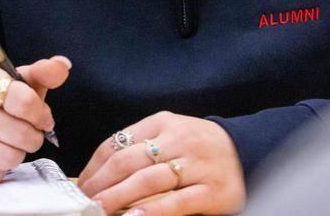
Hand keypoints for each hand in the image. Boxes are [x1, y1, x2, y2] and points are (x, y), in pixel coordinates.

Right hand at [0, 56, 70, 182]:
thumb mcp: (17, 83)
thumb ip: (42, 73)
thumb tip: (63, 65)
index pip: (20, 99)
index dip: (39, 113)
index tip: (42, 117)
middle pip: (18, 132)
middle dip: (33, 137)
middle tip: (30, 134)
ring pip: (6, 156)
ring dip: (18, 154)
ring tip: (13, 145)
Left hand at [78, 111, 245, 215]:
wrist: (250, 150)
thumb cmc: (199, 146)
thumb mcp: (168, 133)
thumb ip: (139, 146)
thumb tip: (99, 174)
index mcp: (162, 122)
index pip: (116, 144)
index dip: (93, 167)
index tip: (79, 185)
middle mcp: (179, 140)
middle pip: (128, 162)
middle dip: (101, 185)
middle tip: (85, 201)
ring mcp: (198, 165)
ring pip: (148, 181)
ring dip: (118, 197)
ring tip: (100, 210)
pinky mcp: (214, 190)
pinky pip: (178, 201)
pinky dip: (152, 210)